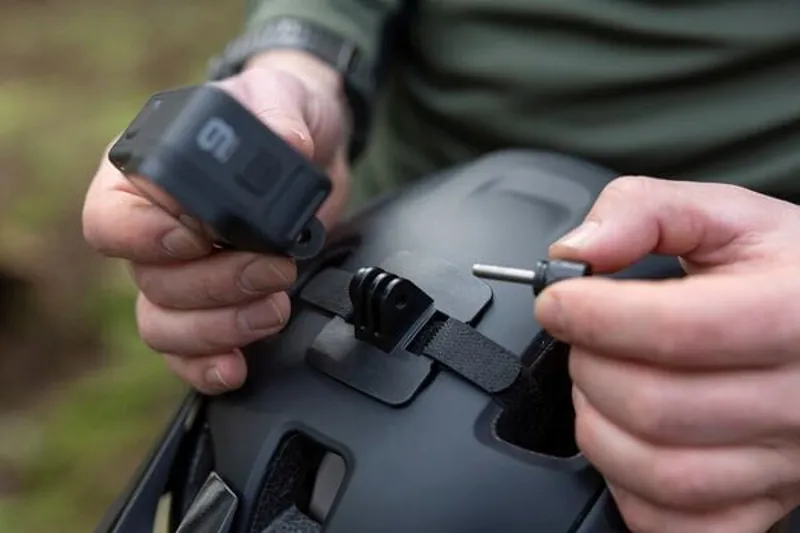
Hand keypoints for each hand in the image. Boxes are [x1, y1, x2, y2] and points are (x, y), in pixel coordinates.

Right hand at [82, 51, 351, 393]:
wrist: (312, 152)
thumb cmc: (277, 116)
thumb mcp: (282, 96)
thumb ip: (278, 114)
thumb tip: (288, 147)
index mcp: (146, 176)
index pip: (111, 220)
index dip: (149, 238)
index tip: (201, 236)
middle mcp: (154, 232)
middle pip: (153, 282)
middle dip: (220, 284)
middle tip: (276, 267)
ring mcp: (183, 274)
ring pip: (166, 326)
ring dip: (222, 328)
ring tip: (275, 308)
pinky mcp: (216, 306)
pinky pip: (189, 354)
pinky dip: (209, 367)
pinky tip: (237, 366)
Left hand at [534, 177, 799, 532]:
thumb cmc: (783, 273)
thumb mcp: (724, 216)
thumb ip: (645, 212)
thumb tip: (577, 250)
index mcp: (793, 313)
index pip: (673, 329)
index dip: (591, 315)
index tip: (557, 301)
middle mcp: (799, 398)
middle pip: (653, 408)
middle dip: (587, 367)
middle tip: (585, 340)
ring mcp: (785, 462)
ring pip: (658, 474)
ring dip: (597, 427)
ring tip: (602, 386)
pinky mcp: (765, 502)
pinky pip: (676, 524)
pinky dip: (629, 489)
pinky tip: (629, 441)